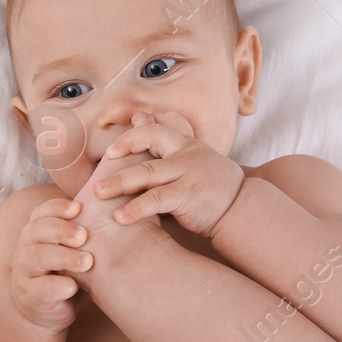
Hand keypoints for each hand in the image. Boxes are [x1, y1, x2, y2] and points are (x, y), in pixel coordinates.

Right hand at [9, 196, 91, 330]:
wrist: (49, 312)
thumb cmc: (67, 274)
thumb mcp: (76, 252)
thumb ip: (87, 235)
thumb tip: (120, 212)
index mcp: (37, 233)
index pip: (41, 212)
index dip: (57, 208)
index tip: (78, 208)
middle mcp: (26, 249)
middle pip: (36, 230)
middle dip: (60, 230)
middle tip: (83, 235)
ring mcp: (24, 274)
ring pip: (36, 257)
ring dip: (62, 257)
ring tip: (87, 262)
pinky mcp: (30, 297)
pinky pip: (40, 289)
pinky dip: (56, 286)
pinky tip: (73, 286)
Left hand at [88, 112, 245, 237]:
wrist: (242, 210)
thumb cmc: (214, 190)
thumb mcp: (196, 163)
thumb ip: (173, 149)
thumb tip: (145, 123)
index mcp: (189, 144)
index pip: (162, 125)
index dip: (138, 129)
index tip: (117, 143)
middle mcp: (188, 153)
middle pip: (151, 138)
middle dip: (125, 145)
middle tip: (105, 158)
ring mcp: (188, 172)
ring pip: (147, 171)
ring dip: (119, 182)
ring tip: (99, 192)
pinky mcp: (187, 194)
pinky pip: (155, 199)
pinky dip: (135, 209)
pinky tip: (119, 217)